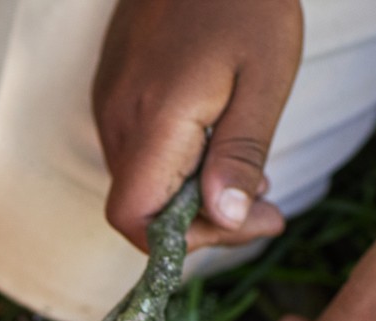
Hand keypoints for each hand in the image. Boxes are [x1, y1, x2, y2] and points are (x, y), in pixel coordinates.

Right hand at [94, 0, 302, 250]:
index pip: (134, 219)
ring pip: (140, 184)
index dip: (183, 242)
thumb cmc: (244, 3)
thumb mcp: (264, 78)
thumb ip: (241, 153)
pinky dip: (177, 167)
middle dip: (202, 223)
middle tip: (266, 206)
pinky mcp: (112, 93)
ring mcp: (109, 107)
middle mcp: (118, 121)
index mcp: (154, 122)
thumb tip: (226, 219)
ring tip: (248, 174)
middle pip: (139, 210)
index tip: (243, 222)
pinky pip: (138, 154)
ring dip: (191, 197)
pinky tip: (218, 143)